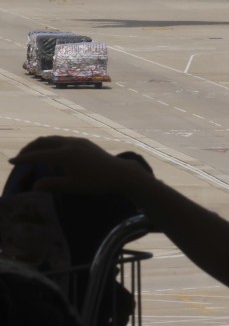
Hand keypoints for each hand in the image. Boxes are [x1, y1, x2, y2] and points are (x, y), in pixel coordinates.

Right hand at [10, 136, 150, 195]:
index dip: (23, 158)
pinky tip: (50, 154)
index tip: (10, 161)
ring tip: (32, 154)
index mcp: (65, 154)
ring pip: (53, 139)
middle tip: (19, 157)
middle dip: (29, 148)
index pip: (39, 155)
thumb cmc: (97, 181)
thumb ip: (53, 184)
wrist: (120, 172)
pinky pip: (62, 140)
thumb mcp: (73, 186)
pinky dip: (51, 144)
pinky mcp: (84, 142)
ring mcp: (78, 141)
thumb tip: (34, 185)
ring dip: (40, 145)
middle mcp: (70, 144)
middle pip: (44, 142)